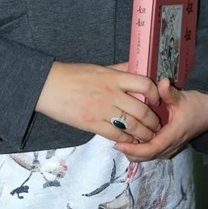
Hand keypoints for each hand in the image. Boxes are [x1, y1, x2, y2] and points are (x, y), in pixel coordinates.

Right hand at [35, 61, 162, 143]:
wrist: (49, 85)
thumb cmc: (73, 74)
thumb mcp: (99, 67)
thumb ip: (119, 69)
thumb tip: (135, 66)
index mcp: (114, 77)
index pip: (144, 84)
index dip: (155, 93)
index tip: (157, 100)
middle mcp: (112, 93)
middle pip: (142, 110)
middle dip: (153, 121)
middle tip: (157, 126)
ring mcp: (103, 110)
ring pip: (133, 126)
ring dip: (144, 134)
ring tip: (149, 137)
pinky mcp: (93, 124)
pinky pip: (116, 134)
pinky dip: (127, 140)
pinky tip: (130, 141)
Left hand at [113, 78, 207, 160]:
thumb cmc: (195, 106)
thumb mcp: (182, 98)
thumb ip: (170, 93)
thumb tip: (163, 82)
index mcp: (171, 136)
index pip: (149, 149)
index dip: (132, 148)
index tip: (117, 143)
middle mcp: (169, 146)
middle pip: (144, 156)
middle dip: (128, 150)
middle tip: (113, 138)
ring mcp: (167, 148)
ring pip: (146, 155)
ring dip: (133, 149)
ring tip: (119, 135)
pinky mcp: (166, 145)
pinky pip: (149, 150)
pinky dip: (138, 146)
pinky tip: (130, 134)